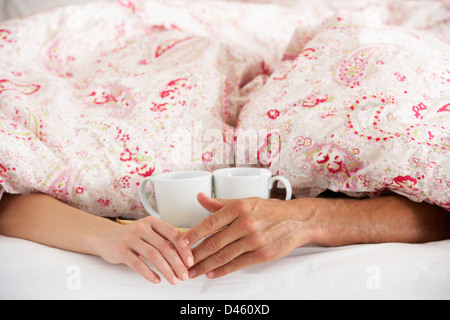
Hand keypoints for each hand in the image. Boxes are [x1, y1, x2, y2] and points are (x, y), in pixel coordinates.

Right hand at [96, 216, 193, 283]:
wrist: (104, 237)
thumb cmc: (132, 237)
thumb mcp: (149, 232)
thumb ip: (164, 239)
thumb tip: (186, 254)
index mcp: (152, 222)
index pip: (173, 234)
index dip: (184, 249)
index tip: (190, 261)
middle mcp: (142, 228)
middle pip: (164, 246)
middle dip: (177, 263)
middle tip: (184, 275)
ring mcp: (130, 238)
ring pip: (153, 255)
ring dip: (166, 270)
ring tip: (173, 280)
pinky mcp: (121, 251)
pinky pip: (137, 264)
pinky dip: (149, 273)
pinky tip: (156, 280)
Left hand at [179, 193, 313, 278]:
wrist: (298, 220)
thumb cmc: (270, 210)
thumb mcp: (246, 201)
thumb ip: (221, 203)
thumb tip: (200, 197)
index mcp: (239, 207)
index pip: (210, 222)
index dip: (193, 234)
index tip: (180, 243)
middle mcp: (245, 223)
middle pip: (213, 242)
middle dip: (195, 255)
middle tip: (182, 263)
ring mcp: (254, 240)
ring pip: (223, 255)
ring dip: (205, 266)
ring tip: (192, 271)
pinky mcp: (262, 254)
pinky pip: (237, 264)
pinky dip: (222, 270)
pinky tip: (211, 273)